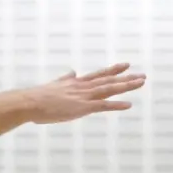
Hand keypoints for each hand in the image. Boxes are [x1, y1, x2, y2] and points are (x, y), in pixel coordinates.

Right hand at [25, 63, 145, 123]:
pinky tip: (128, 105)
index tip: (126, 65)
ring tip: (140, 83)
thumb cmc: (37, 97)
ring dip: (126, 86)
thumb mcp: (54, 84)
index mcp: (75, 82)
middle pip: (108, 81)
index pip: (99, 75)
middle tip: (142, 75)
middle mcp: (82, 87)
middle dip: (126, 78)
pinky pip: (103, 105)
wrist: (30, 102)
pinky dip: (116, 105)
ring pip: (109, 89)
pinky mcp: (83, 107)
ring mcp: (84, 96)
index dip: (113, 70)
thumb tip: (71, 72)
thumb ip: (65, 79)